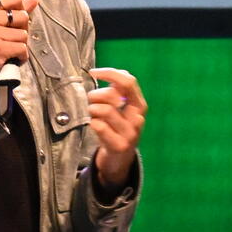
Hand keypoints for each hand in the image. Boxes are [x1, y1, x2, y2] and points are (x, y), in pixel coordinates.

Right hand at [0, 0, 39, 91]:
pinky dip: (21, 56)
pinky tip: (11, 57)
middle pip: (22, 16)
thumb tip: (33, 0)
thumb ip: (11, 10)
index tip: (14, 20)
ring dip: (20, 45)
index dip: (20, 10)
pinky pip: (22, 48)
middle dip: (21, 29)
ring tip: (7, 49)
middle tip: (10, 38)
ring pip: (24, 34)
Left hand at [88, 66, 146, 189]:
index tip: (94, 73)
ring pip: (103, 110)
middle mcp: (138, 118)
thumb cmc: (117, 128)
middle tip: (92, 104)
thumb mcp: (122, 108)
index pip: (128, 81)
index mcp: (139, 105)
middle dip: (95, 96)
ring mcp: (130, 133)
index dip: (109, 73)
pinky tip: (95, 126)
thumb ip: (117, 91)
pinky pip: (98, 126)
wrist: (119, 159)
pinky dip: (92, 123)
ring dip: (92, 110)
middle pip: (111, 95)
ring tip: (93, 116)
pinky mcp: (119, 145)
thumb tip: (105, 73)